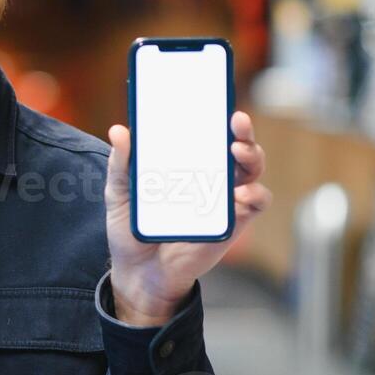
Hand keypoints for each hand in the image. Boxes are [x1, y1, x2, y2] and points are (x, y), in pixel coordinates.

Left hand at [104, 110, 271, 325]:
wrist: (138, 272)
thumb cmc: (133, 229)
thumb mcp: (120, 193)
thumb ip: (121, 164)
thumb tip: (119, 130)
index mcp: (186, 164)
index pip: (206, 133)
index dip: (215, 115)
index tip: (214, 101)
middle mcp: (210, 176)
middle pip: (236, 145)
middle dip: (242, 130)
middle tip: (235, 121)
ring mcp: (225, 198)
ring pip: (252, 168)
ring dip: (251, 155)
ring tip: (236, 150)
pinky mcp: (233, 222)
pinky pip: (256, 203)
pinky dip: (254, 194)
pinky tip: (240, 194)